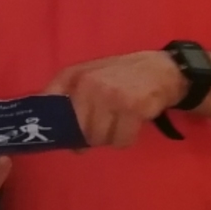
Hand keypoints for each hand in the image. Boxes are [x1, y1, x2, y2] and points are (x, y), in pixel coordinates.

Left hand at [44, 51, 188, 148]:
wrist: (159, 69)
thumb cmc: (119, 75)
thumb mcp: (87, 74)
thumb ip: (66, 95)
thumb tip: (54, 131)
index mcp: (73, 75)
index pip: (51, 103)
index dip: (53, 122)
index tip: (58, 135)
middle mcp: (88, 84)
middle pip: (79, 130)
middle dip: (89, 136)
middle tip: (101, 127)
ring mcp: (110, 96)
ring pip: (99, 138)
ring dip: (108, 138)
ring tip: (117, 122)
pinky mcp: (132, 108)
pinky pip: (121, 140)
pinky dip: (125, 139)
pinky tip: (130, 124)